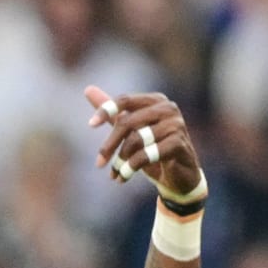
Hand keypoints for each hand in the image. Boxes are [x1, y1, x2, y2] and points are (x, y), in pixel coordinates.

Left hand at [86, 85, 201, 199]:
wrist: (180, 176)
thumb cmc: (154, 151)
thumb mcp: (132, 132)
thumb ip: (114, 113)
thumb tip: (88, 89)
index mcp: (155, 100)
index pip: (125, 100)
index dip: (106, 110)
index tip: (91, 125)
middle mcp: (167, 108)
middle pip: (128, 121)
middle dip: (110, 144)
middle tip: (99, 163)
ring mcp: (175, 124)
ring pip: (137, 139)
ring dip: (121, 160)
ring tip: (114, 174)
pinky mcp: (179, 143)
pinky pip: (148, 154)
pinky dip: (132, 167)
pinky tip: (124, 177)